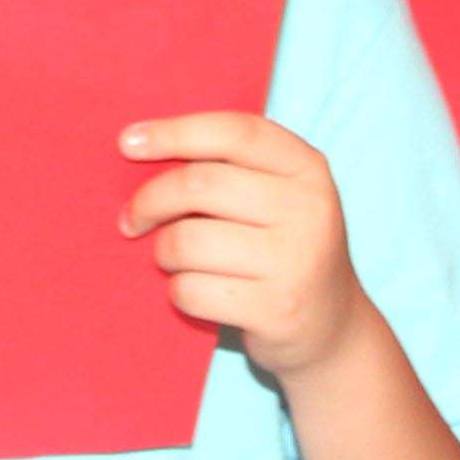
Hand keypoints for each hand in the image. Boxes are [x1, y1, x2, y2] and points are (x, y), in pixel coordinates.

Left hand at [122, 111, 366, 381]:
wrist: (332, 327)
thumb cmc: (281, 249)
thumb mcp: (277, 196)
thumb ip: (228, 167)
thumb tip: (139, 146)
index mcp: (307, 169)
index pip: (234, 133)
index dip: (175, 132)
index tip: (127, 143)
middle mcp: (309, 210)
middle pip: (199, 185)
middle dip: (150, 201)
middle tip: (132, 219)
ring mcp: (296, 263)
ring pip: (187, 241)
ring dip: (164, 252)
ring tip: (172, 259)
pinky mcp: (276, 310)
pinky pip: (191, 291)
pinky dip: (178, 291)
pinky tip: (195, 290)